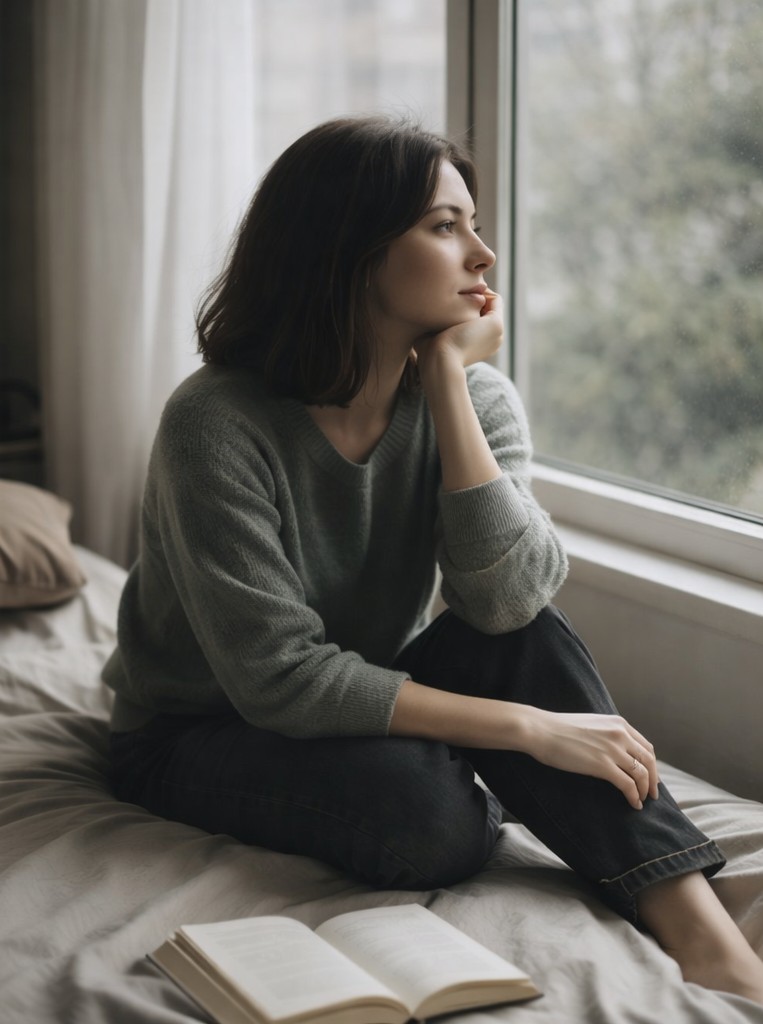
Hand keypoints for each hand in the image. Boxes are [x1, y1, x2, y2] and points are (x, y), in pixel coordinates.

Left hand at [415, 290, 503, 379]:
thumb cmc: (430, 353)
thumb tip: (426, 310)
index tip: (449, 294)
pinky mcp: (496, 325)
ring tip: (460, 286)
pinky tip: (465, 289)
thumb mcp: (433, 336)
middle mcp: (492, 339)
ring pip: (491, 303)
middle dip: (472, 296)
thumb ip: (436, 323)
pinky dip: (483, 291)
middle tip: (455, 286)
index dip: (465, 303)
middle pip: (486, 309)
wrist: (440, 362)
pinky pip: (496, 299)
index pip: (478, 317)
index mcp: (479, 345)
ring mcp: (497, 333)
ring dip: (478, 292)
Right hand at [522, 707, 659, 809]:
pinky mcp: (603, 765)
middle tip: (652, 794)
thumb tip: (616, 751)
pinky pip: (628, 785)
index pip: (646, 747)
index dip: (652, 765)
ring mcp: (612, 750)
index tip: (651, 777)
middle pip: (648, 761)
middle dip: (653, 780)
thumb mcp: (592, 725)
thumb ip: (608, 734)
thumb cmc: (559, 729)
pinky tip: (633, 804)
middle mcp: (620, 734)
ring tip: (641, 801)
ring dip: (644, 791)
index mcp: (618, 723)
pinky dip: (634, 796)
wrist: (540, 730)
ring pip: (641, 774)